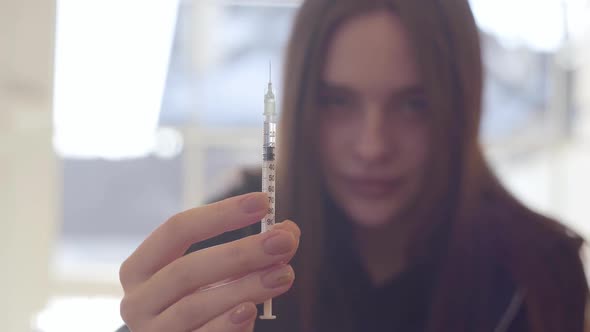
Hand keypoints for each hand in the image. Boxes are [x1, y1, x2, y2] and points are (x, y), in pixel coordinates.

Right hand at [119, 192, 299, 331]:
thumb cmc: (198, 306)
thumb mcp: (217, 277)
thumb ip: (251, 254)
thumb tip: (288, 231)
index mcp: (141, 268)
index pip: (177, 229)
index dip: (221, 213)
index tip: (263, 201)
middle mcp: (137, 300)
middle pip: (187, 269)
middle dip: (240, 253)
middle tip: (283, 241)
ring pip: (195, 305)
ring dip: (244, 287)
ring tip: (284, 274)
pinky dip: (227, 324)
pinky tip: (251, 310)